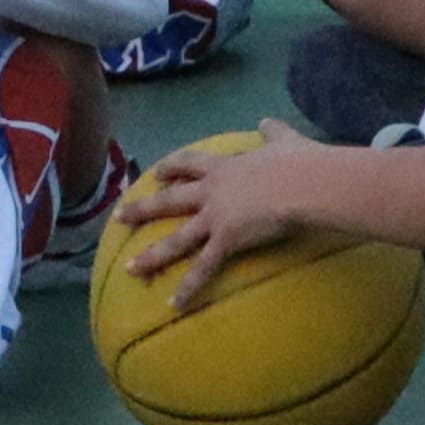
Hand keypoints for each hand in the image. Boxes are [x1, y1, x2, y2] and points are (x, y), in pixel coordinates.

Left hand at [111, 139, 352, 312]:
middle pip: (169, 200)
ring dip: (151, 256)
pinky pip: (204, 268)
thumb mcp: (283, 141)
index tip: (156, 174)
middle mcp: (211, 191)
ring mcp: (215, 217)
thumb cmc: (299, 162)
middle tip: (118, 216)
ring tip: (129, 270)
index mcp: (224, 167)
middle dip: (142, 209)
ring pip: (176, 239)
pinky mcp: (226, 239)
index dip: (171, 168)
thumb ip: (272, 132)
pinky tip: (173, 303)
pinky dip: (188, 287)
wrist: (305, 183)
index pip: (189, 163)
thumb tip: (265, 121)